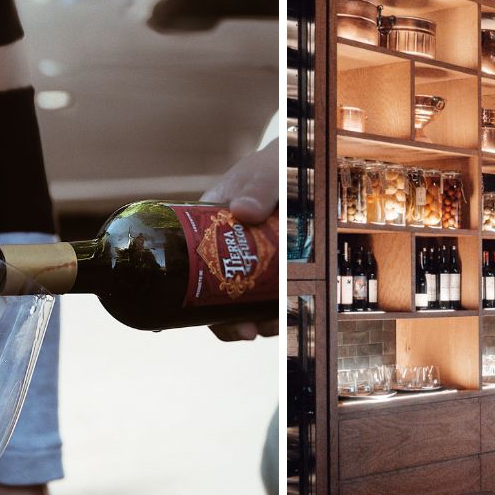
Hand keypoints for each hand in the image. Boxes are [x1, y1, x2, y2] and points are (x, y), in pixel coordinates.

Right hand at [201, 138, 278, 340]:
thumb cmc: (275, 162)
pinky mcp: (278, 268)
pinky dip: (278, 308)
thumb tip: (243, 211)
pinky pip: (272, 295)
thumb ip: (257, 186)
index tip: (203, 318)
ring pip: (247, 299)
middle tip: (249, 332)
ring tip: (276, 325)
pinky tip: (290, 313)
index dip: (192, 297)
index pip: (190, 266)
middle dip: (229, 320)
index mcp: (209, 227)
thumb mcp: (265, 171)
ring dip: (259, 319)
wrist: (304, 164)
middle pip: (217, 293)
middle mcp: (225, 249)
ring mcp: (253, 260)